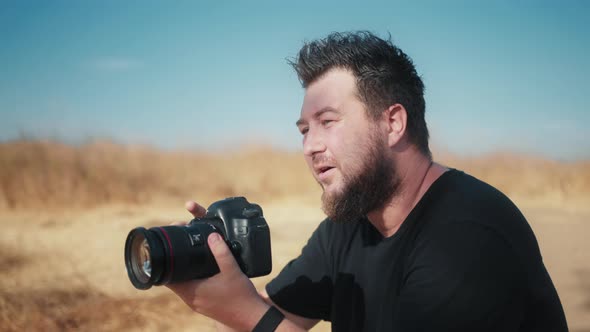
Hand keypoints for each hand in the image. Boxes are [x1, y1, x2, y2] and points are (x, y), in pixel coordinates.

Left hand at [166, 201, 269, 329]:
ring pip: (183, 284)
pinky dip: (193, 278)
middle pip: (174, 279)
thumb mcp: (232, 270)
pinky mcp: (204, 304)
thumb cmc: (241, 297)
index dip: (168, 261)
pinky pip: (192, 289)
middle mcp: (191, 299)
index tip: (173, 247)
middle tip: (183, 246)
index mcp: (192, 292)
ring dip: (185, 271)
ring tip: (192, 255)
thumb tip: (212, 236)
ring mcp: (197, 303)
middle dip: (176, 263)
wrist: (251, 317)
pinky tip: (204, 270)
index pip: (168, 276)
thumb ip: (222, 252)